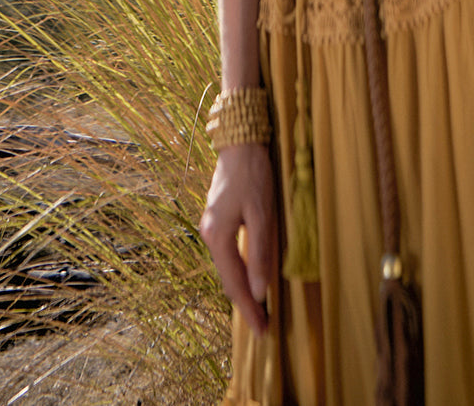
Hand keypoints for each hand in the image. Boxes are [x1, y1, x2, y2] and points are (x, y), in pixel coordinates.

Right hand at [199, 144, 275, 336]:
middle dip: (245, 303)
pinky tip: (249, 277)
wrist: (239, 142)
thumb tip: (260, 291)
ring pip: (226, 267)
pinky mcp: (217, 219)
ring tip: (259, 308)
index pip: (234, 284)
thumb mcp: (262, 214)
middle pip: (227, 278)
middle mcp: (209, 235)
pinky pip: (227, 255)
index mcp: (217, 236)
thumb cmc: (253, 175)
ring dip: (241, 288)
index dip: (249, 309)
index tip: (263, 331)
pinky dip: (238, 271)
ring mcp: (210, 227)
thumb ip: (260, 253)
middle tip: (264, 326)